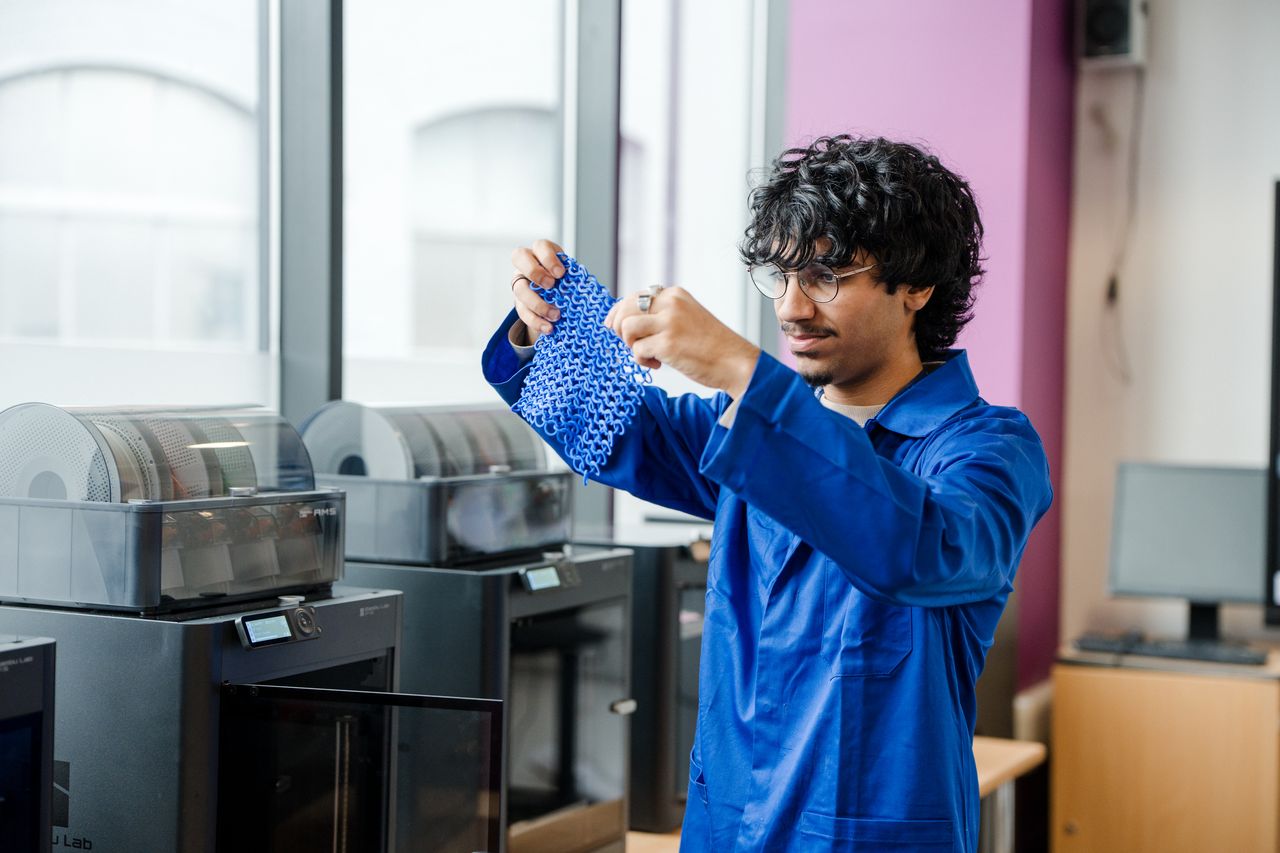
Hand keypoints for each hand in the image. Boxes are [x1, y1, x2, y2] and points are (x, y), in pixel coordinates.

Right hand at [510, 239, 567, 344]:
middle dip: (535, 272)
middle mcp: (526, 263)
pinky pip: (522, 312)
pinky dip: (536, 321)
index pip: (540, 246)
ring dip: (537, 304)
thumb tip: (585, 287)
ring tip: (555, 315)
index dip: (548, 258)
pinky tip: (548, 328)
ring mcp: (520, 282)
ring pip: (519, 289)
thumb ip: (573, 275)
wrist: (556, 294)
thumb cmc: (564, 279)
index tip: (561, 273)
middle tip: (550, 286)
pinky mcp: (519, 302)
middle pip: (519, 258)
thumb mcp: (570, 273)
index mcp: (541, 251)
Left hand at [604, 286, 760, 397]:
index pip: (634, 297)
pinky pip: (636, 350)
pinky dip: (642, 361)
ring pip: (627, 327)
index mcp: (675, 295)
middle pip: (625, 309)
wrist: (735, 362)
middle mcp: (671, 304)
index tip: (613, 327)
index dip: (618, 313)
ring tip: (649, 355)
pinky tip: (658, 365)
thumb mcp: (686, 318)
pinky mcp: (667, 344)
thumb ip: (661, 315)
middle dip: (620, 329)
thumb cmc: (711, 346)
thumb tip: (624, 322)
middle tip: (631, 345)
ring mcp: (669, 323)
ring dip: (631, 345)